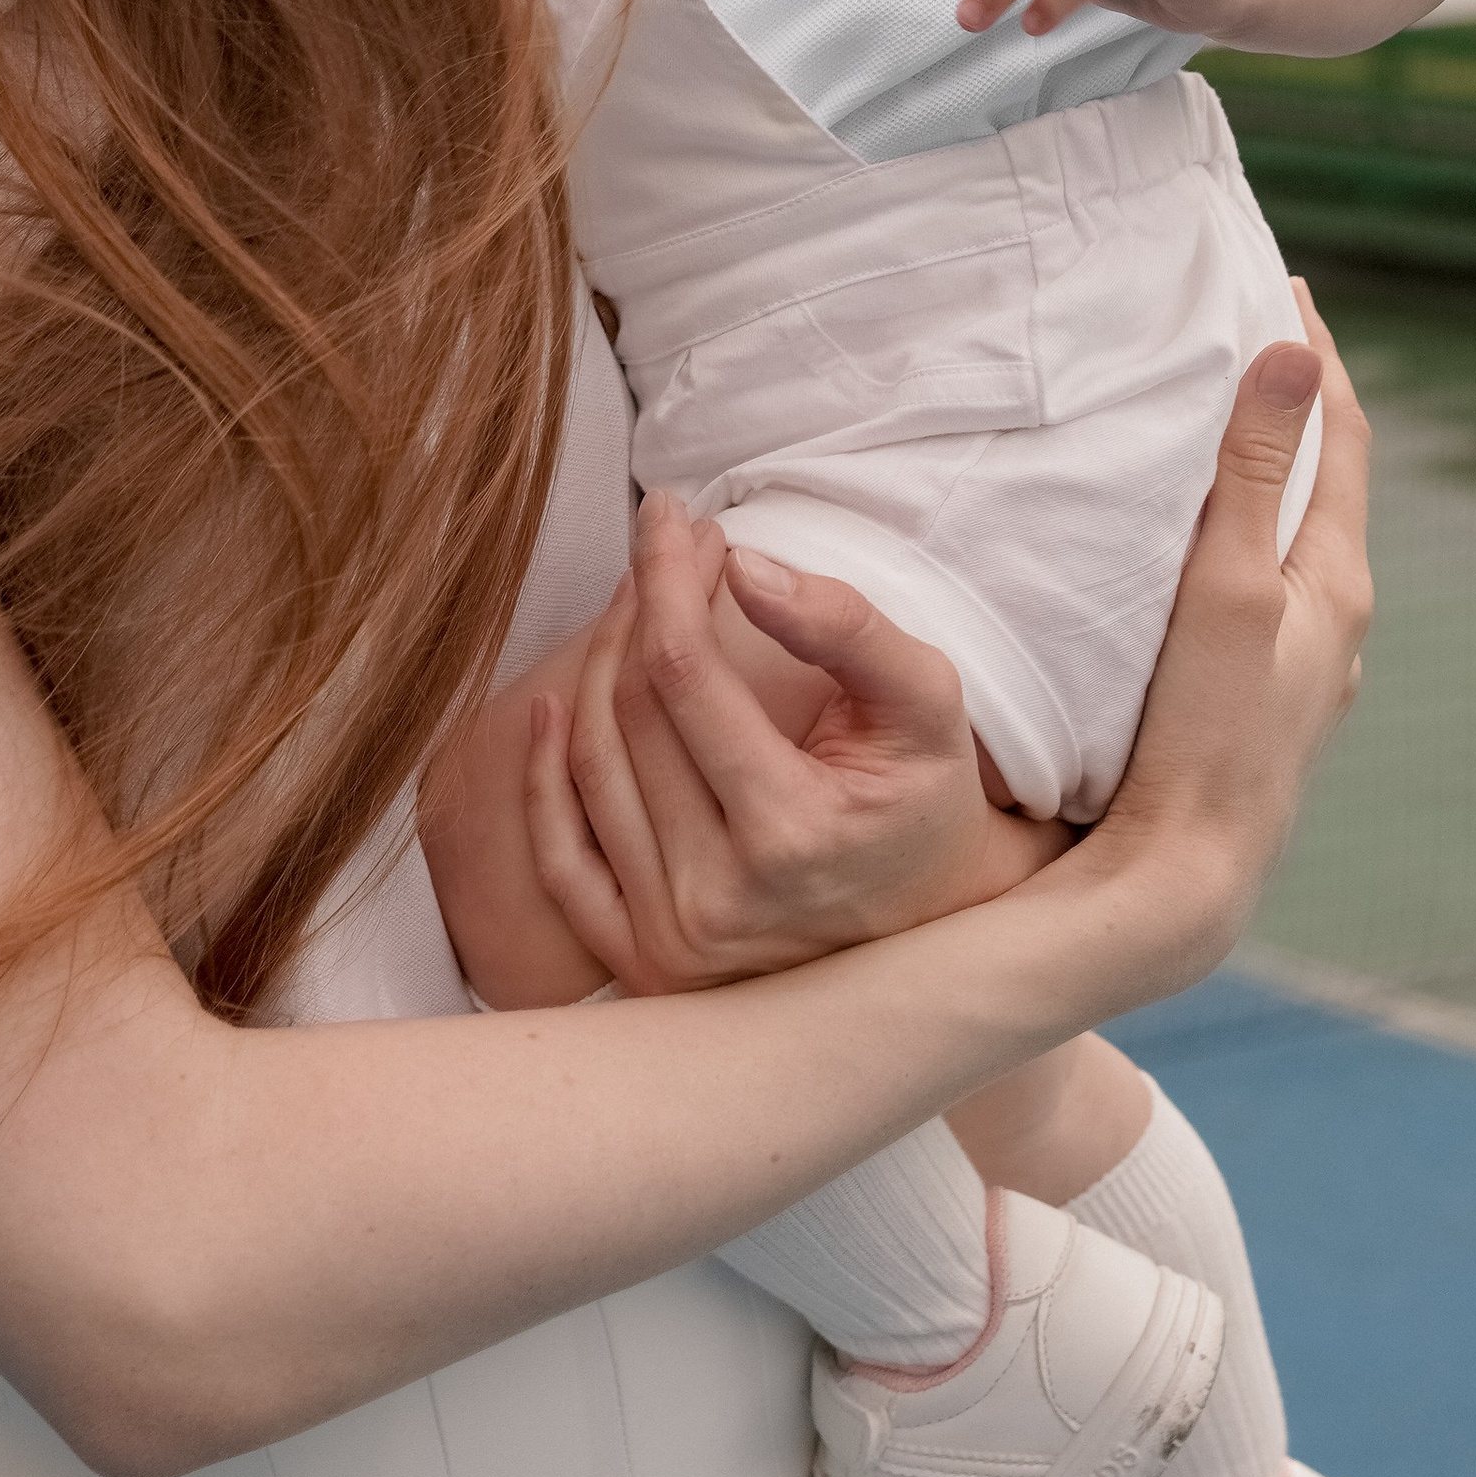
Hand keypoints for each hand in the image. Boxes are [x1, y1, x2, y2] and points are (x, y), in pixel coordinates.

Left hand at [523, 497, 1070, 994]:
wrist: (933, 927)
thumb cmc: (927, 800)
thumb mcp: (926, 702)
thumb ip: (844, 627)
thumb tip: (745, 567)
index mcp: (789, 832)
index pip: (683, 672)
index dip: (667, 576)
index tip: (668, 512)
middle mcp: (717, 899)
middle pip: (630, 713)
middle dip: (642, 605)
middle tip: (671, 545)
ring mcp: (671, 941)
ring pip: (592, 767)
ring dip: (599, 664)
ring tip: (639, 601)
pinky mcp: (642, 964)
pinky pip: (561, 858)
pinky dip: (542, 778)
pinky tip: (551, 707)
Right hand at [1092, 288, 1372, 987]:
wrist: (1185, 879)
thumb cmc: (1206, 732)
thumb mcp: (1228, 586)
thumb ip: (1252, 470)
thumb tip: (1295, 351)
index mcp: (1336, 580)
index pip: (1340, 434)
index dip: (1315, 353)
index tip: (1281, 279)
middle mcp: (1335, 621)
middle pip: (1322, 480)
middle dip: (1291, 402)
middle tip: (1242, 329)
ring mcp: (1301, 666)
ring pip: (1290, 538)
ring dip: (1264, 472)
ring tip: (1213, 420)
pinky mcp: (1260, 699)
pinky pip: (1261, 586)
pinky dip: (1239, 534)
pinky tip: (1192, 546)